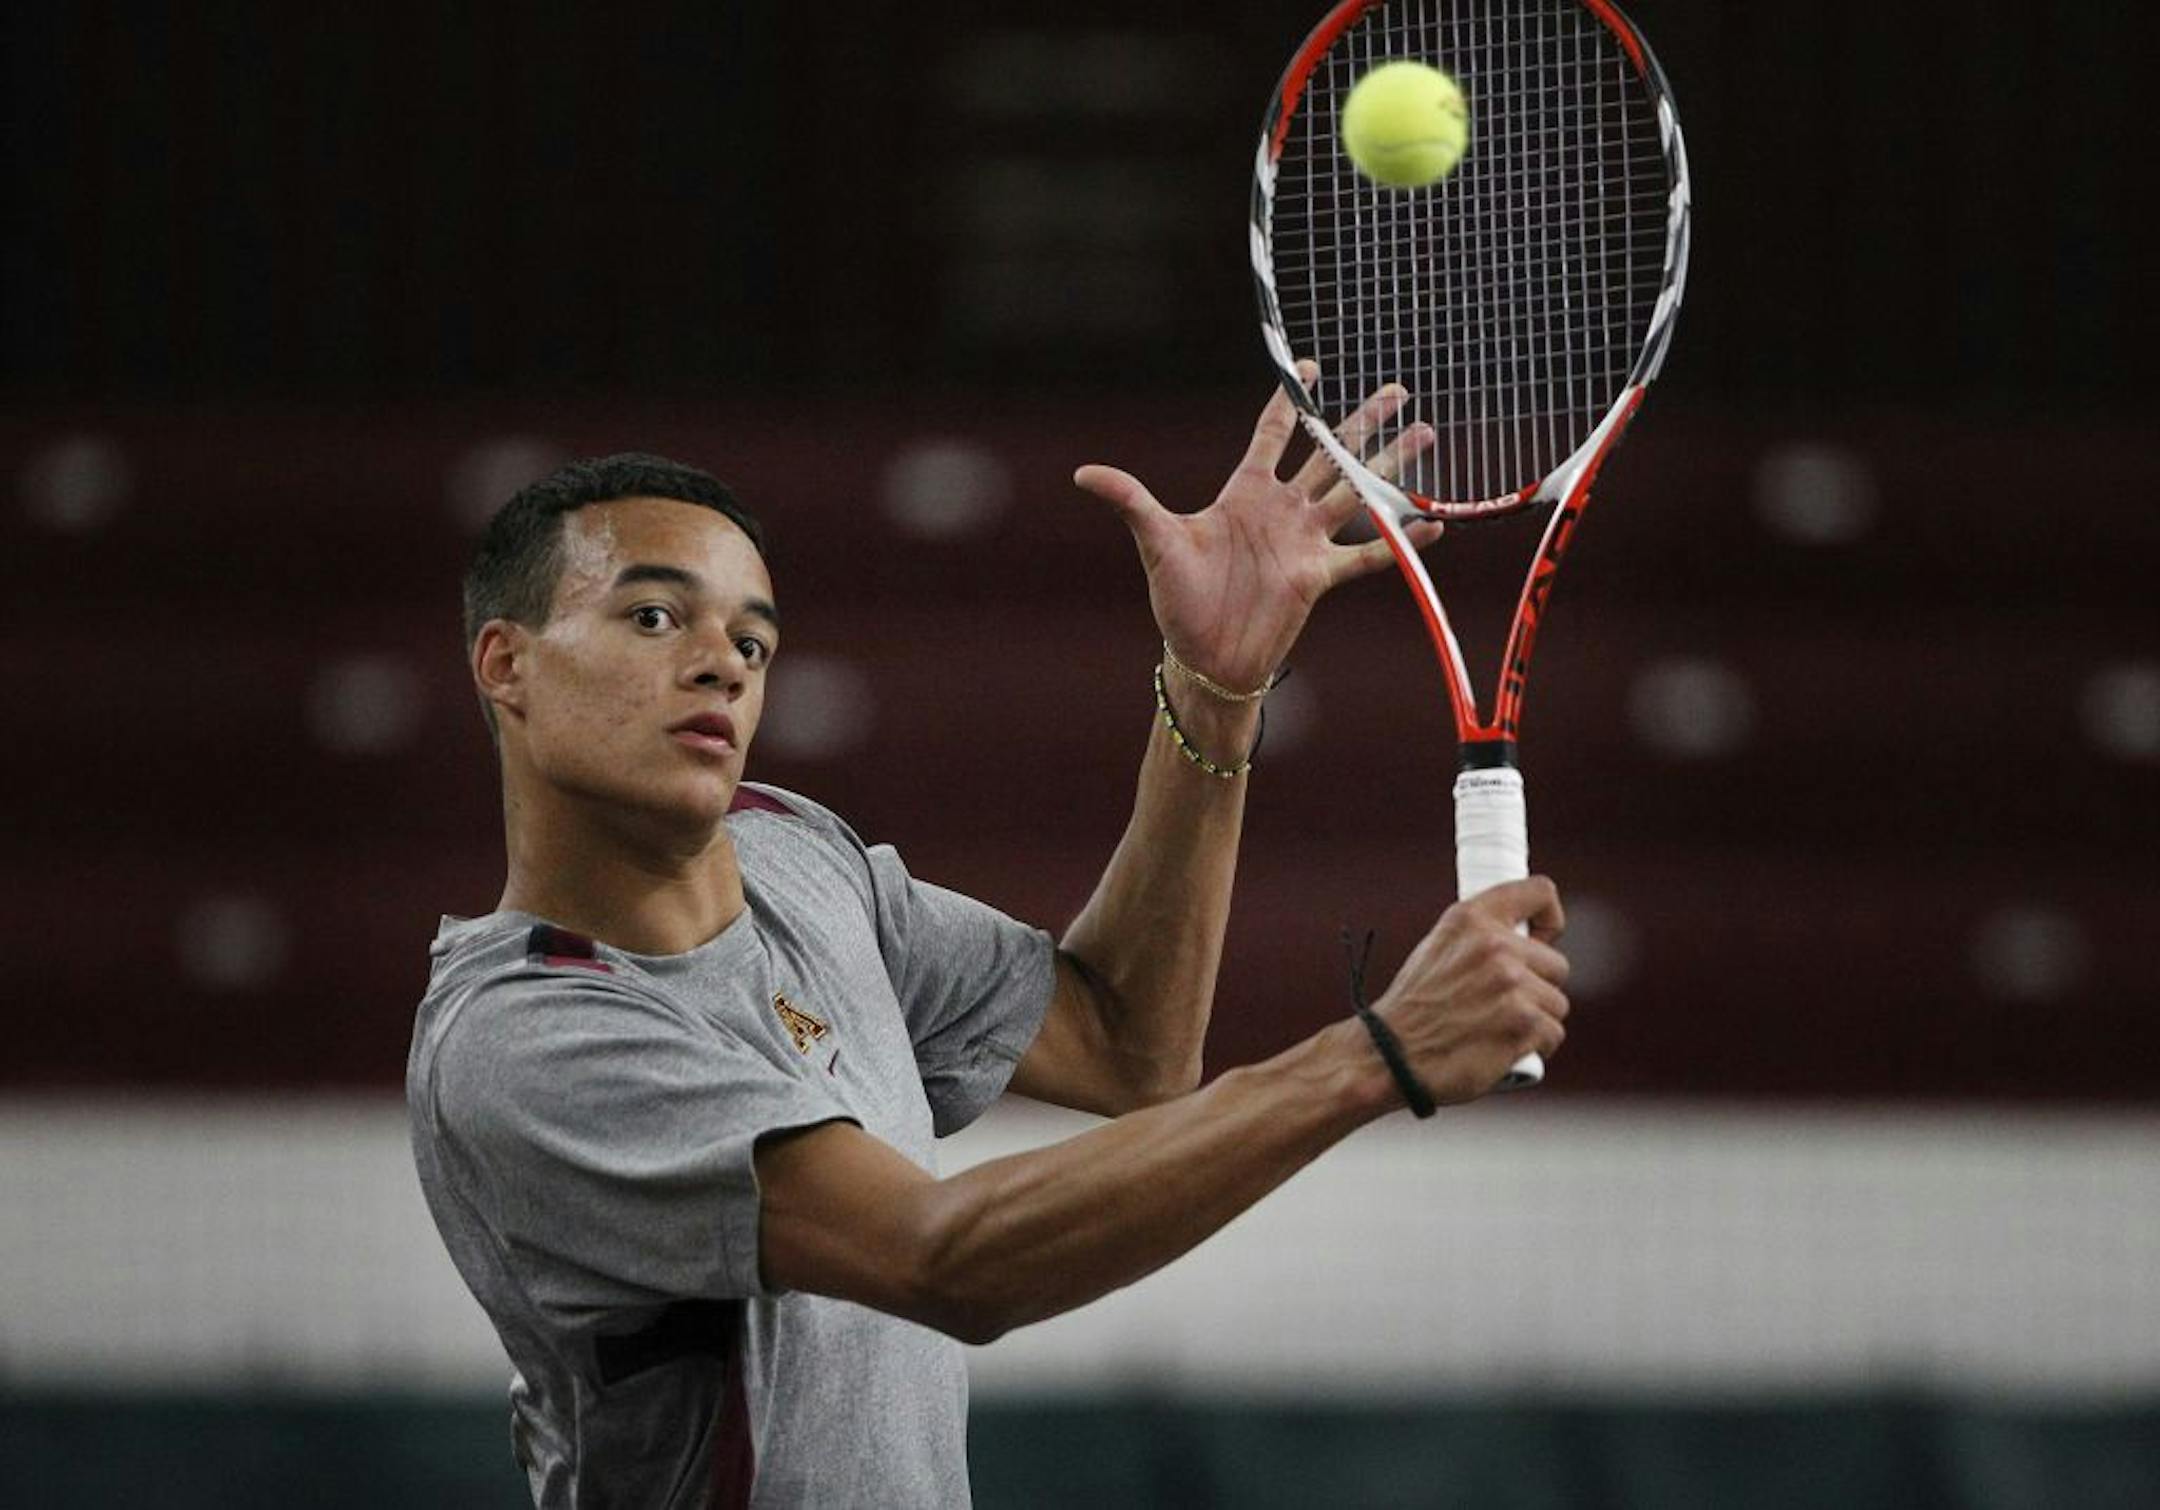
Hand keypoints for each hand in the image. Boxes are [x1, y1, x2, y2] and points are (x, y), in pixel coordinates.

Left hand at [1072, 360, 1442, 693]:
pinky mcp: (1320, 576)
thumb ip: (1131, 501)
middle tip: (1398, 388)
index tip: (1309, 365)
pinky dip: (1402, 541)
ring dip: (1391, 465)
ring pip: (1358, 491)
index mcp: (1245, 492)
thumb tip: (1083, 474)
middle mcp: (1282, 510)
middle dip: (1363, 421)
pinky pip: (1370, 553)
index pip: (1275, 433)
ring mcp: (1306, 541)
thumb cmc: (1179, 600)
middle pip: (1331, 453)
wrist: (1205, 658)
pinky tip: (1435, 524)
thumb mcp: (1157, 542)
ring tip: (1426, 432)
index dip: (1290, 400)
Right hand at [1373, 877, 1569, 1105]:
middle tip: (1504, 1003)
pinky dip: (1535, 1046)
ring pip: (1556, 1003)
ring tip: (1498, 1028)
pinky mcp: (1523, 1023)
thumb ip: (1479, 936)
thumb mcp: (1437, 947)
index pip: (1540, 892)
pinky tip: (1506, 1048)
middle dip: (1538, 987)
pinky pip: (1553, 1033)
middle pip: (1556, 964)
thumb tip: (1524, 940)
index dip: (1549, 919)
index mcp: (1471, 919)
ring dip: (1536, 1020)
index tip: (1542, 940)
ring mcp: (1511, 985)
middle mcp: (1494, 946)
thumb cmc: (1413, 1009)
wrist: (1389, 1056)